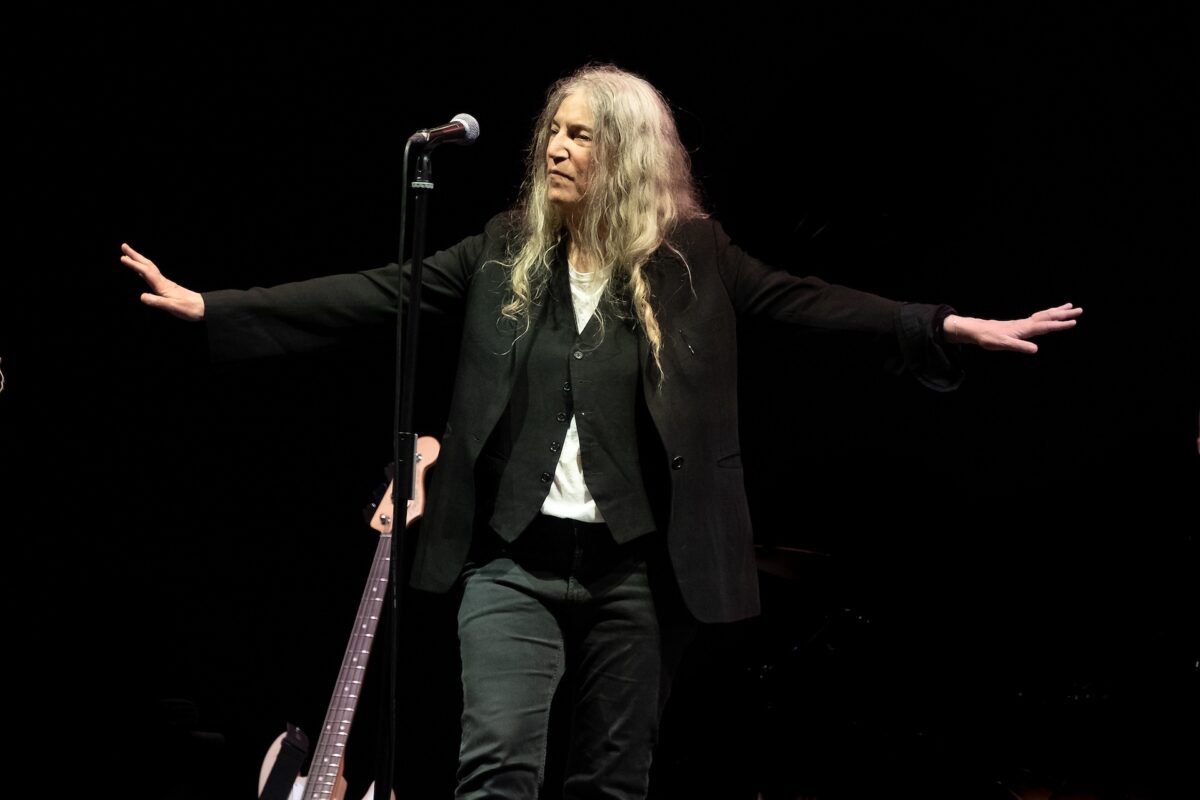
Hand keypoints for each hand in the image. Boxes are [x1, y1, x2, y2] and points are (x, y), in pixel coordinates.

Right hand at [120, 243, 204, 320]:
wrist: (203, 308)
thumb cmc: (189, 308)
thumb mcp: (172, 307)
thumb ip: (157, 302)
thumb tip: (142, 296)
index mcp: (162, 286)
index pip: (145, 272)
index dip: (134, 265)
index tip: (122, 258)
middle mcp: (163, 282)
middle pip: (147, 265)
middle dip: (135, 255)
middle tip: (123, 246)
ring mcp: (165, 284)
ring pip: (149, 268)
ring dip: (139, 260)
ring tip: (129, 255)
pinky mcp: (167, 288)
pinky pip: (152, 275)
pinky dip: (144, 269)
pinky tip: (141, 271)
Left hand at [944, 303, 1081, 353]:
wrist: (977, 331)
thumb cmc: (989, 339)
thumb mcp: (1003, 345)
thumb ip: (1020, 347)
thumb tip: (1036, 349)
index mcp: (1024, 328)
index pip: (1046, 326)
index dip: (1060, 325)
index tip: (1074, 322)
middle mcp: (1026, 323)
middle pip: (1048, 316)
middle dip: (1064, 314)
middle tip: (1080, 310)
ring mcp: (1023, 323)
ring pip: (1044, 314)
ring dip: (1057, 311)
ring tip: (1069, 306)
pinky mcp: (1020, 324)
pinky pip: (1038, 317)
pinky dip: (1048, 314)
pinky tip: (1049, 315)